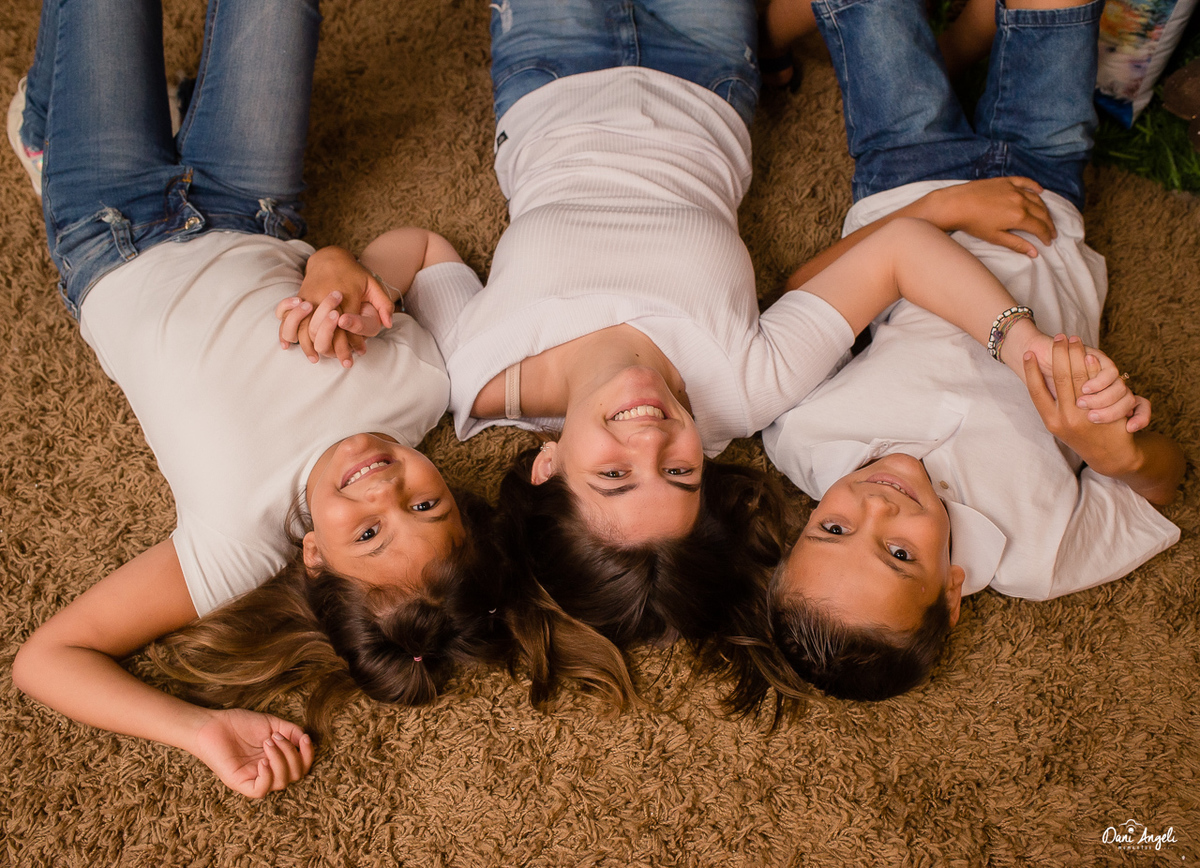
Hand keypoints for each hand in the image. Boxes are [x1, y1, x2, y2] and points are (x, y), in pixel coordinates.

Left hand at [192, 708, 314, 797]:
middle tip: (275, 738)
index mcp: (278, 759)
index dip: (308, 755)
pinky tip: (262, 762)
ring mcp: (255, 778)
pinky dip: (267, 777)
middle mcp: (269, 771)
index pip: (302, 766)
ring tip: (267, 743)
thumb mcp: (272, 724)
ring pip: (281, 783)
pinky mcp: (240, 783)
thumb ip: (291, 731)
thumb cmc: (240, 724)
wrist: (213, 725)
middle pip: (295, 775)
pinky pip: (260, 790)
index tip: (305, 739)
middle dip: (292, 755)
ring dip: (280, 760)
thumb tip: (305, 739)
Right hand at [276, 246, 394, 366]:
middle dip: (335, 349)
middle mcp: (324, 298)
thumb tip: (388, 324)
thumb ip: (383, 304)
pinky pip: (288, 317)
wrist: (330, 257)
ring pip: (304, 326)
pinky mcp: (298, 298)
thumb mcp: (373, 285)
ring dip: (309, 345)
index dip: (353, 343)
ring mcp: (309, 298)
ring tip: (317, 359)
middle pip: (325, 330)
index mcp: (345, 296)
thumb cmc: (354, 274)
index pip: (348, 326)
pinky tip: (286, 346)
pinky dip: (285, 332)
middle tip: (345, 363)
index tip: (358, 354)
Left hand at [917, 177, 1055, 256]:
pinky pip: (1025, 182)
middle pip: (1042, 213)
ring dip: (1044, 209)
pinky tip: (1040, 191)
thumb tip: (1035, 253)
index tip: (1048, 242)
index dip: (1046, 235)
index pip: (1039, 227)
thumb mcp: (995, 237)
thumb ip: (1017, 244)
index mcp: (1019, 216)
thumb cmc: (973, 224)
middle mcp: (1020, 200)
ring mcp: (1014, 189)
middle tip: (1052, 232)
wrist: (956, 204)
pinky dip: (1035, 187)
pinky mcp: (1006, 181)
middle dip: (1048, 224)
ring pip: (1036, 199)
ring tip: (1046, 217)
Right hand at [1022, 337, 1146, 476]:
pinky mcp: (1106, 411)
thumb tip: (1037, 379)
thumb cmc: (1081, 436)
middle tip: (1057, 337)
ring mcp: (1087, 414)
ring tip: (1072, 339)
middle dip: (1058, 354)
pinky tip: (1089, 355)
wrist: (1111, 456)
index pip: (1036, 391)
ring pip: (1080, 377)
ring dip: (1076, 354)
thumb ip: (1052, 405)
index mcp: (1051, 421)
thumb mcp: (1060, 425)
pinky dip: (1094, 367)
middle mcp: (1067, 418)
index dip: (1030, 371)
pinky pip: (1099, 383)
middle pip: (1061, 379)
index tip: (1028, 353)